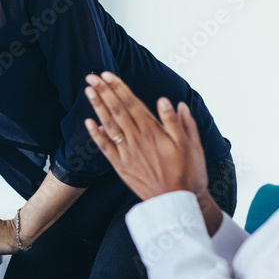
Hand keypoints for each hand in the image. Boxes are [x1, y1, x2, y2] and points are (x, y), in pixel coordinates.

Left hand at [83, 72, 206, 200]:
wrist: (176, 203)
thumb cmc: (188, 173)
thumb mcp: (190, 146)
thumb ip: (178, 122)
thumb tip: (168, 102)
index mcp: (153, 132)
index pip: (132, 103)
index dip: (119, 88)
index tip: (108, 75)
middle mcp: (137, 139)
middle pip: (117, 110)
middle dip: (104, 91)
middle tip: (92, 76)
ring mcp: (126, 153)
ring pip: (109, 125)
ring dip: (98, 107)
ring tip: (88, 91)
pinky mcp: (120, 166)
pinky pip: (105, 148)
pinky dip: (96, 134)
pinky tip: (89, 122)